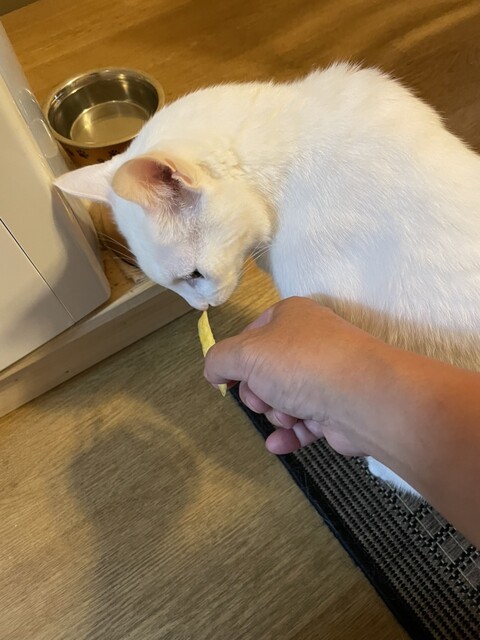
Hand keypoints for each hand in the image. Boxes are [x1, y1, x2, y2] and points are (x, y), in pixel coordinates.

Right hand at [204, 297, 389, 456]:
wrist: (362, 397)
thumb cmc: (300, 364)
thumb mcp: (245, 354)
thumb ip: (219, 360)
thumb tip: (213, 372)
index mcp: (290, 316)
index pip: (250, 335)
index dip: (236, 359)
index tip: (228, 380)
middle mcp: (310, 341)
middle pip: (266, 370)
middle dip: (258, 391)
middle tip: (263, 398)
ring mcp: (327, 374)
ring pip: (284, 398)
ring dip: (277, 413)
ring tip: (288, 416)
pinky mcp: (337, 407)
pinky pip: (305, 422)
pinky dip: (291, 434)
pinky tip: (279, 444)